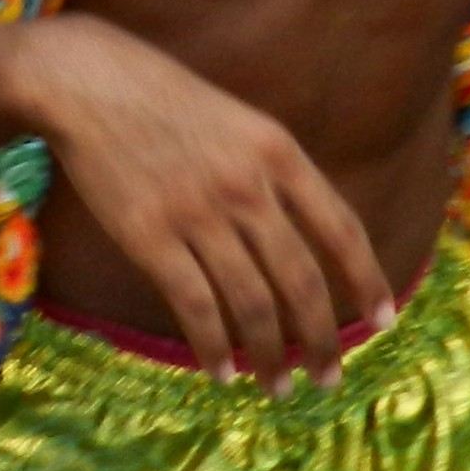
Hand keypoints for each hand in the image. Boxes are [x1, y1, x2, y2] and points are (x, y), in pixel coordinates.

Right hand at [18, 17, 390, 388]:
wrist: (86, 83)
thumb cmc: (161, 98)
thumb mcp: (239, 120)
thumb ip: (273, 172)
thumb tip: (304, 237)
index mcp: (277, 153)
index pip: (341, 229)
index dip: (366, 281)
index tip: (383, 321)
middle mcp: (246, 187)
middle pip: (300, 280)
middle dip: (320, 339)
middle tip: (328, 379)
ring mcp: (197, 213)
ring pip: (251, 303)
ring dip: (270, 355)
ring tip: (279, 387)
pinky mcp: (149, 237)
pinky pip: (194, 305)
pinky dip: (212, 346)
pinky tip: (222, 372)